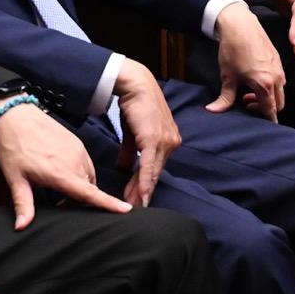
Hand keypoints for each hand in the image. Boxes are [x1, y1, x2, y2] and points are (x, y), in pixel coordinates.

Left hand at [0, 101, 130, 229]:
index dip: (109, 204)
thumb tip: (21, 227)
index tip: (126, 210)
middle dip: (82, 201)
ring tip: (60, 190)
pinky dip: (80, 173)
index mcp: (62, 173)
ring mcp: (77, 150)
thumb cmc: (13, 147)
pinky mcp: (76, 142)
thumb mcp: (15, 178)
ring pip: (89, 176)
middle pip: (90, 188)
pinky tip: (63, 173)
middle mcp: (74, 161)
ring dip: (81, 187)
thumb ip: (23, 204)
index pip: (90, 193)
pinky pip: (86, 163)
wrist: (16, 115)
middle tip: (60, 204)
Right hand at [111, 58, 179, 205]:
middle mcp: (171, 143)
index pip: (155, 168)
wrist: (136, 84)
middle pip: (155, 174)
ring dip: (141, 191)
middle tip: (135, 209)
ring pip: (151, 173)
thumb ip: (131, 151)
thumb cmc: (136, 105)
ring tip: (133, 206)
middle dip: (142, 192)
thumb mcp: (133, 132)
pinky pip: (148, 166)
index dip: (146, 185)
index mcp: (168, 141)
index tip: (139, 201)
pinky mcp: (154, 140)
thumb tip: (123, 166)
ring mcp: (165, 142)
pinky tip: (140, 195)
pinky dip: (144, 181)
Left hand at [209, 2, 286, 119]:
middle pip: (279, 103)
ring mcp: (278, 67)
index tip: (259, 124)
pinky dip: (271, 85)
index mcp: (265, 84)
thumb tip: (213, 111)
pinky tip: (255, 79)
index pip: (271, 110)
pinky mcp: (277, 59)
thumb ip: (225, 98)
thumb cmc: (233, 50)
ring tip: (248, 91)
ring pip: (280, 91)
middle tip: (247, 104)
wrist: (239, 24)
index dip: (266, 120)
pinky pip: (280, 79)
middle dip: (265, 108)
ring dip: (268, 96)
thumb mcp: (227, 77)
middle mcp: (276, 77)